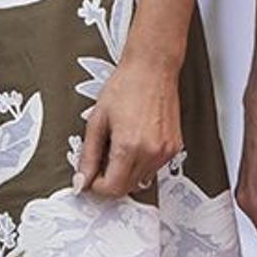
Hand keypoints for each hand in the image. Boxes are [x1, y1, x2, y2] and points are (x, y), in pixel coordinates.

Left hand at [76, 53, 181, 199]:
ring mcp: (165, 151)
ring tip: (120, 145)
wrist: (153, 67)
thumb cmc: (127, 85)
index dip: (96, 186)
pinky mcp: (174, 147)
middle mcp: (151, 152)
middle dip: (110, 180)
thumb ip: (88, 155)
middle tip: (102, 161)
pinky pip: (154, 168)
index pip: (112, 189)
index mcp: (129, 146)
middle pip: (126, 188)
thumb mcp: (98, 120)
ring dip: (126, 172)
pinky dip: (142, 163)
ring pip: (141, 180)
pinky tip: (136, 142)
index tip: (91, 178)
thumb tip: (82, 179)